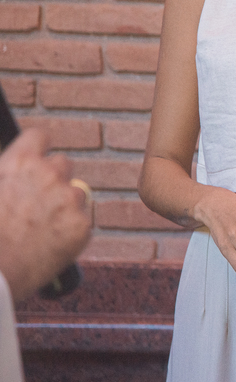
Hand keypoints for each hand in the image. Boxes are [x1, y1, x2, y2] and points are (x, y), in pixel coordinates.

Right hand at [0, 129, 91, 301]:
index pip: (39, 136)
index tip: (35, 157)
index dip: (36, 147)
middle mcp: (49, 175)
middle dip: (52, 178)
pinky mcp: (82, 226)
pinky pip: (80, 220)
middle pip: (63, 163)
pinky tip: (48, 245)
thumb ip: (6, 175)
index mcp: (19, 163)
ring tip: (38, 228)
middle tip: (36, 201)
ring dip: (63, 204)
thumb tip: (11, 173)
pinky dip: (69, 230)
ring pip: (75, 192)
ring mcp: (69, 200)